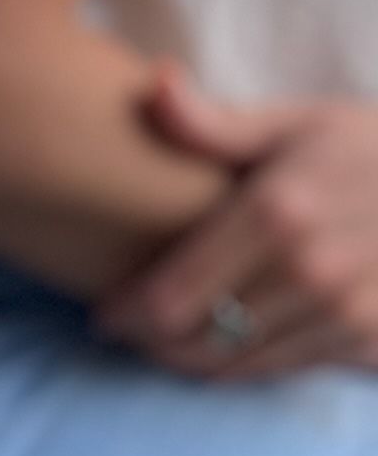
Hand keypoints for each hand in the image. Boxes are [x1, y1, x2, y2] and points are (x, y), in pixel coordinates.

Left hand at [97, 70, 377, 379]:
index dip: (123, 316)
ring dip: (190, 359)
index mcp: (277, 213)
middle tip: (128, 331)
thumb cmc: (368, 149)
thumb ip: (215, 123)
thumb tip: (154, 85)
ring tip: (169, 338)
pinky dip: (245, 363)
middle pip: (190, 342)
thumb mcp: (298, 124)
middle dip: (148, 342)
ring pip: (231, 366)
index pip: (166, 298)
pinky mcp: (369, 341)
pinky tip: (230, 342)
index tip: (104, 313)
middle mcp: (310, 270)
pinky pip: (279, 370)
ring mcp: (344, 312)